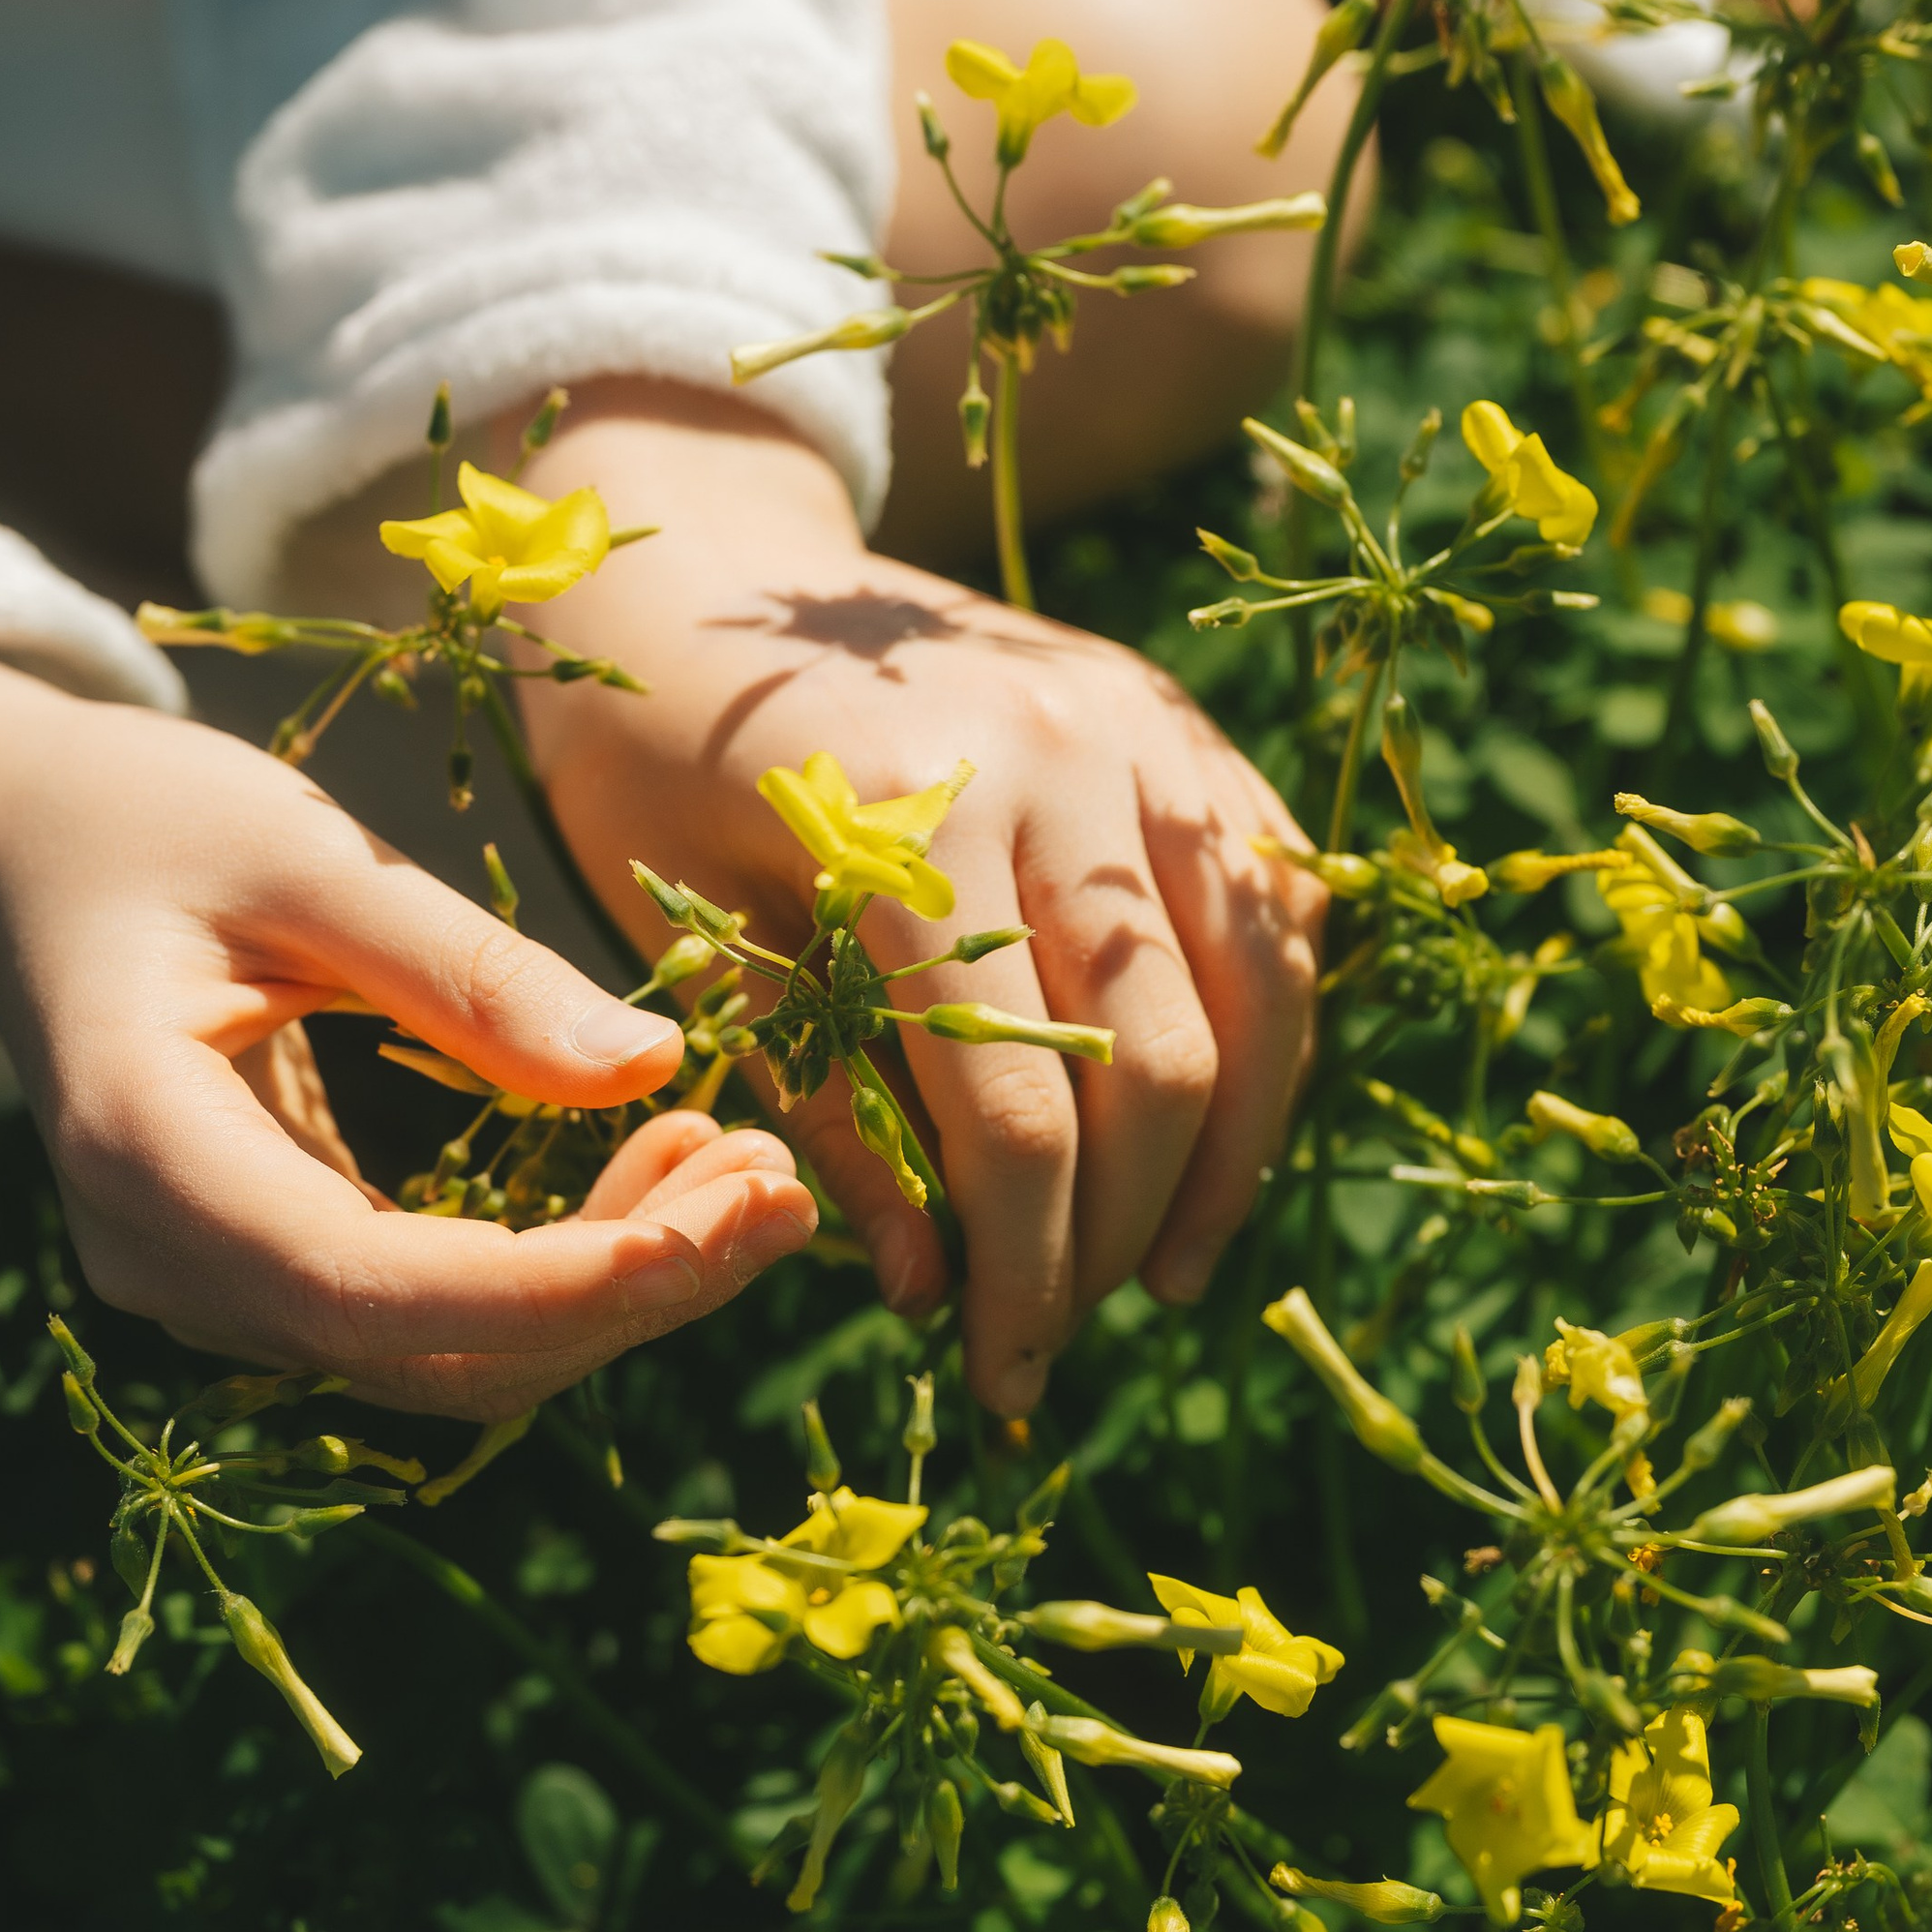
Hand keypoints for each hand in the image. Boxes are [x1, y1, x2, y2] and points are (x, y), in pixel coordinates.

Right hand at [0, 652, 814, 1414]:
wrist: (13, 849)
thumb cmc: (142, 820)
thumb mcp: (299, 849)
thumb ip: (463, 968)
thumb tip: (650, 1068)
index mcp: (142, 1149)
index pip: (368, 1286)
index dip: (554, 1286)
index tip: (718, 1226)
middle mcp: (166, 1261)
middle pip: (426, 1354)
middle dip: (623, 1294)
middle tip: (784, 1189)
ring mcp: (208, 1287)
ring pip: (442, 1358)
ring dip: (611, 1290)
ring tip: (751, 1172)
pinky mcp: (264, 1275)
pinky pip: (428, 1317)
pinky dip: (558, 1268)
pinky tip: (664, 1173)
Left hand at [510, 392, 1322, 1413]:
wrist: (702, 558)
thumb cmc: (655, 764)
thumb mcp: (688, 939)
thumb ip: (818, 1108)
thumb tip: (931, 1289)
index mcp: (905, 819)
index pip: (1013, 1104)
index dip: (1022, 1265)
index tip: (1002, 1373)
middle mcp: (1057, 760)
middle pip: (1155, 1061)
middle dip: (1119, 1235)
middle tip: (1062, 1339)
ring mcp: (1144, 731)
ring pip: (1252, 990)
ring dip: (1226, 1160)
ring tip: (1163, 1273)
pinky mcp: (1184, 727)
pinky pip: (1277, 907)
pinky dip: (1269, 1038)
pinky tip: (1217, 1140)